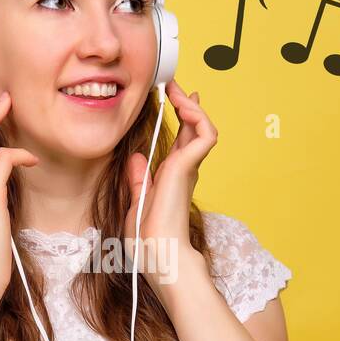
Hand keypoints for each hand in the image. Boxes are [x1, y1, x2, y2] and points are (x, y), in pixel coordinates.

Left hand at [122, 79, 217, 292]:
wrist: (157, 255)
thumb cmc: (147, 243)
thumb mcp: (135, 205)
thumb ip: (138, 181)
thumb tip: (136, 159)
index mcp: (171, 180)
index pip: (181, 143)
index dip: (181, 121)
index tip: (174, 99)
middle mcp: (183, 172)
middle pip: (193, 131)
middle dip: (187, 105)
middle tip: (176, 85)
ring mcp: (188, 169)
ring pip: (202, 128)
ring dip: (192, 106)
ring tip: (178, 89)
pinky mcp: (188, 167)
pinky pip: (204, 134)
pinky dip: (197, 116)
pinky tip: (183, 104)